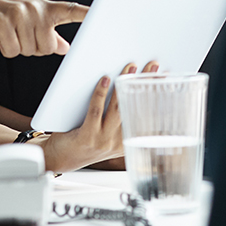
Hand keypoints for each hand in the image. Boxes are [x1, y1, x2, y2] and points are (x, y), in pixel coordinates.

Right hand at [0, 0, 88, 57]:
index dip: (86, 14)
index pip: (69, 10)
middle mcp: (34, 8)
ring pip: (30, 50)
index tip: (102, 14)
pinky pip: (12, 50)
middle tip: (20, 35)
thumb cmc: (3, 17)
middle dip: (34, 48)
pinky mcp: (2, 22)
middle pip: (47, 47)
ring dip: (18, 48)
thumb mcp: (28, 23)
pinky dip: (5, 50)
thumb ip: (49, 34)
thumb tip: (66, 48)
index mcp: (44, 8)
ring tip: (8, 34)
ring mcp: (18, 13)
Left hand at [41, 61, 159, 172]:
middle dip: (145, 85)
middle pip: (136, 109)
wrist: (59, 158)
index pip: (147, 118)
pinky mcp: (87, 137)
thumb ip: (121, 120)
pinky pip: (95, 111)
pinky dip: (100, 94)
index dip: (158, 98)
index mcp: (127, 143)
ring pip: (118, 108)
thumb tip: (131, 88)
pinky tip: (104, 80)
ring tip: (130, 67)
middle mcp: (117, 143)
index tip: (165, 81)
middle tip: (153, 67)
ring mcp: (103, 141)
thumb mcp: (109, 135)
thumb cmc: (84, 141)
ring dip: (125, 84)